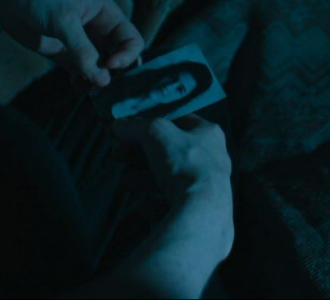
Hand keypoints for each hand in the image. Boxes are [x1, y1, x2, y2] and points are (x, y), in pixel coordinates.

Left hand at [0, 0, 143, 86]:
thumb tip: (103, 80)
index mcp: (107, 15)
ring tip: (86, 86)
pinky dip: (83, 82)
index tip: (110, 66)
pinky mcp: (66, 54)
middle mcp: (99, 30)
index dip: (127, 56)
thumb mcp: (64, 21)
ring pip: (101, 69)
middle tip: (99, 83)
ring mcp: (83, 44)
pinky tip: (75, 84)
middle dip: (113, 73)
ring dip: (97, 81)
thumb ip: (83, 50)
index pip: (131, 40)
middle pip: (120, 57)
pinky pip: (82, 73)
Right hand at [112, 115, 231, 204]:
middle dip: (141, 152)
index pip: (179, 120)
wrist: (202, 208)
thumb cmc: (184, 162)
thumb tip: (118, 125)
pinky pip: (173, 200)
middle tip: (119, 154)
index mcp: (208, 133)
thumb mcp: (156, 134)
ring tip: (123, 181)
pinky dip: (154, 201)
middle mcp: (211, 156)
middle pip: (170, 150)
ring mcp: (206, 182)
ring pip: (170, 176)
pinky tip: (139, 206)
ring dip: (143, 177)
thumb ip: (136, 127)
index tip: (132, 129)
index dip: (154, 123)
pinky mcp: (199, 205)